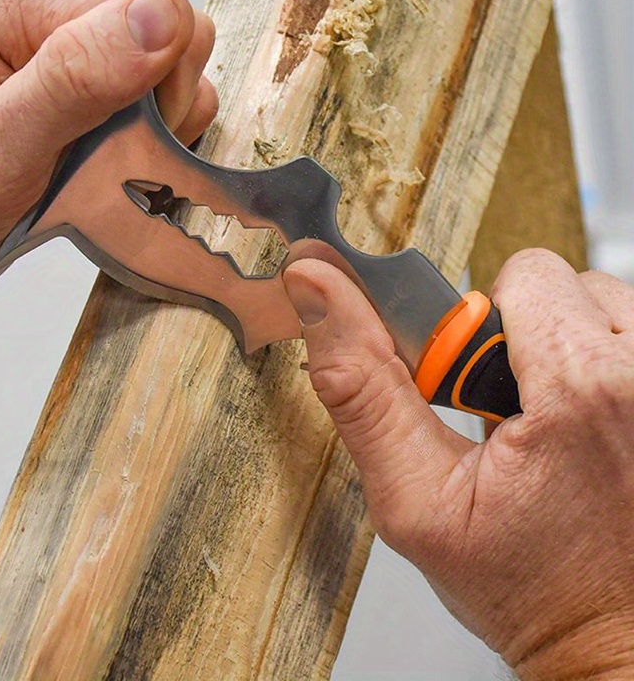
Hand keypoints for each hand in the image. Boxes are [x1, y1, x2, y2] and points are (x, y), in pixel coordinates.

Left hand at [0, 0, 216, 335]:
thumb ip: (73, 80)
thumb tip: (161, 18)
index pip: (155, 13)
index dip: (157, 89)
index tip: (117, 147)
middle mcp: (45, 11)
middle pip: (173, 43)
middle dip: (155, 116)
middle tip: (96, 164)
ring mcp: (66, 52)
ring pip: (172, 81)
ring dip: (149, 139)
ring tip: (87, 174)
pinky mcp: (80, 92)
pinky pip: (154, 110)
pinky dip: (144, 150)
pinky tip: (96, 175)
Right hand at [283, 249, 633, 678]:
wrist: (614, 646)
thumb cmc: (526, 589)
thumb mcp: (413, 497)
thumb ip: (359, 385)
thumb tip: (315, 286)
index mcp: (581, 389)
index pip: (526, 275)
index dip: (481, 330)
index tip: (476, 390)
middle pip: (569, 285)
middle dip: (525, 336)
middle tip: (516, 412)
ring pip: (607, 307)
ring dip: (570, 348)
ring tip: (554, 418)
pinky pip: (631, 339)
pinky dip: (605, 366)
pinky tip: (589, 424)